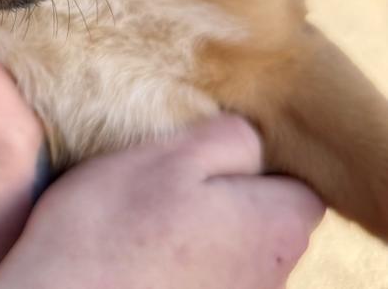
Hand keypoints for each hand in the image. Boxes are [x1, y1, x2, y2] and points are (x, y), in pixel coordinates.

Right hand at [0, 115, 324, 288]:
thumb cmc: (114, 227)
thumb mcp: (169, 153)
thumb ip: (229, 139)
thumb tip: (255, 141)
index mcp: (275, 227)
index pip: (299, 182)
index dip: (259, 159)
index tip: (210, 148)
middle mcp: (270, 277)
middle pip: (266, 216)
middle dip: (227, 192)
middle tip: (168, 175)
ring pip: (231, 247)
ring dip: (199, 227)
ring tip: (146, 215)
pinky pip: (202, 276)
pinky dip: (176, 261)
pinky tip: (135, 251)